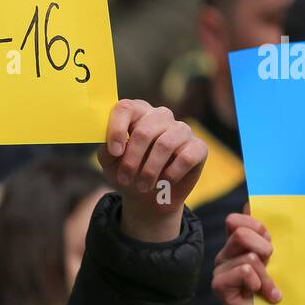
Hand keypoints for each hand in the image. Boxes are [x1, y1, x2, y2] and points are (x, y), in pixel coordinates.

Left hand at [98, 100, 206, 241]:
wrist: (149, 196)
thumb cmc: (128, 172)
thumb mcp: (110, 163)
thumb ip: (106, 151)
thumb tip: (112, 146)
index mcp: (137, 113)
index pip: (126, 108)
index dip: (116, 129)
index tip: (114, 153)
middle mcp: (160, 116)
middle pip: (144, 131)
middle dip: (132, 160)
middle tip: (125, 179)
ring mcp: (181, 129)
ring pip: (165, 145)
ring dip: (150, 170)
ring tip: (142, 186)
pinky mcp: (198, 147)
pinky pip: (186, 157)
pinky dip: (172, 174)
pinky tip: (165, 182)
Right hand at [210, 211, 290, 304]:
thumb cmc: (276, 291)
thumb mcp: (277, 260)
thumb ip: (265, 235)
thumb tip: (250, 202)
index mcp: (237, 245)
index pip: (237, 220)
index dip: (256, 227)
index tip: (270, 244)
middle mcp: (225, 255)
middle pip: (241, 233)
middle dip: (264, 249)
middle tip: (270, 267)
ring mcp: (220, 270)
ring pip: (248, 256)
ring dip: (266, 275)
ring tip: (270, 290)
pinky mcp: (219, 285)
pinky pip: (243, 271)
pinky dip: (258, 283)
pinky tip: (260, 295)